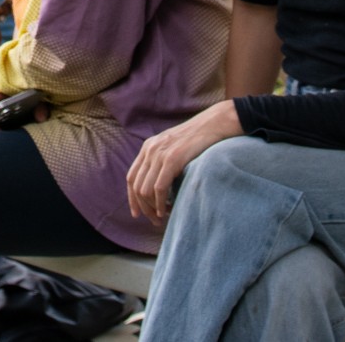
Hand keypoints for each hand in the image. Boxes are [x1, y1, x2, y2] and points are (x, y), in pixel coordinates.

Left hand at [125, 100, 240, 225]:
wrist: (213, 124)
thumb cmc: (198, 139)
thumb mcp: (174, 147)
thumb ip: (163, 161)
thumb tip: (158, 186)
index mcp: (148, 147)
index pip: (131, 177)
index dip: (132, 198)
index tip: (137, 213)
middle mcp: (150, 150)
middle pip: (136, 186)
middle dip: (143, 207)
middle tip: (155, 220)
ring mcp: (160, 154)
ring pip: (146, 190)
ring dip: (152, 208)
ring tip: (162, 217)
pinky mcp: (172, 159)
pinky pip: (159, 188)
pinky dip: (160, 203)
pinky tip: (167, 210)